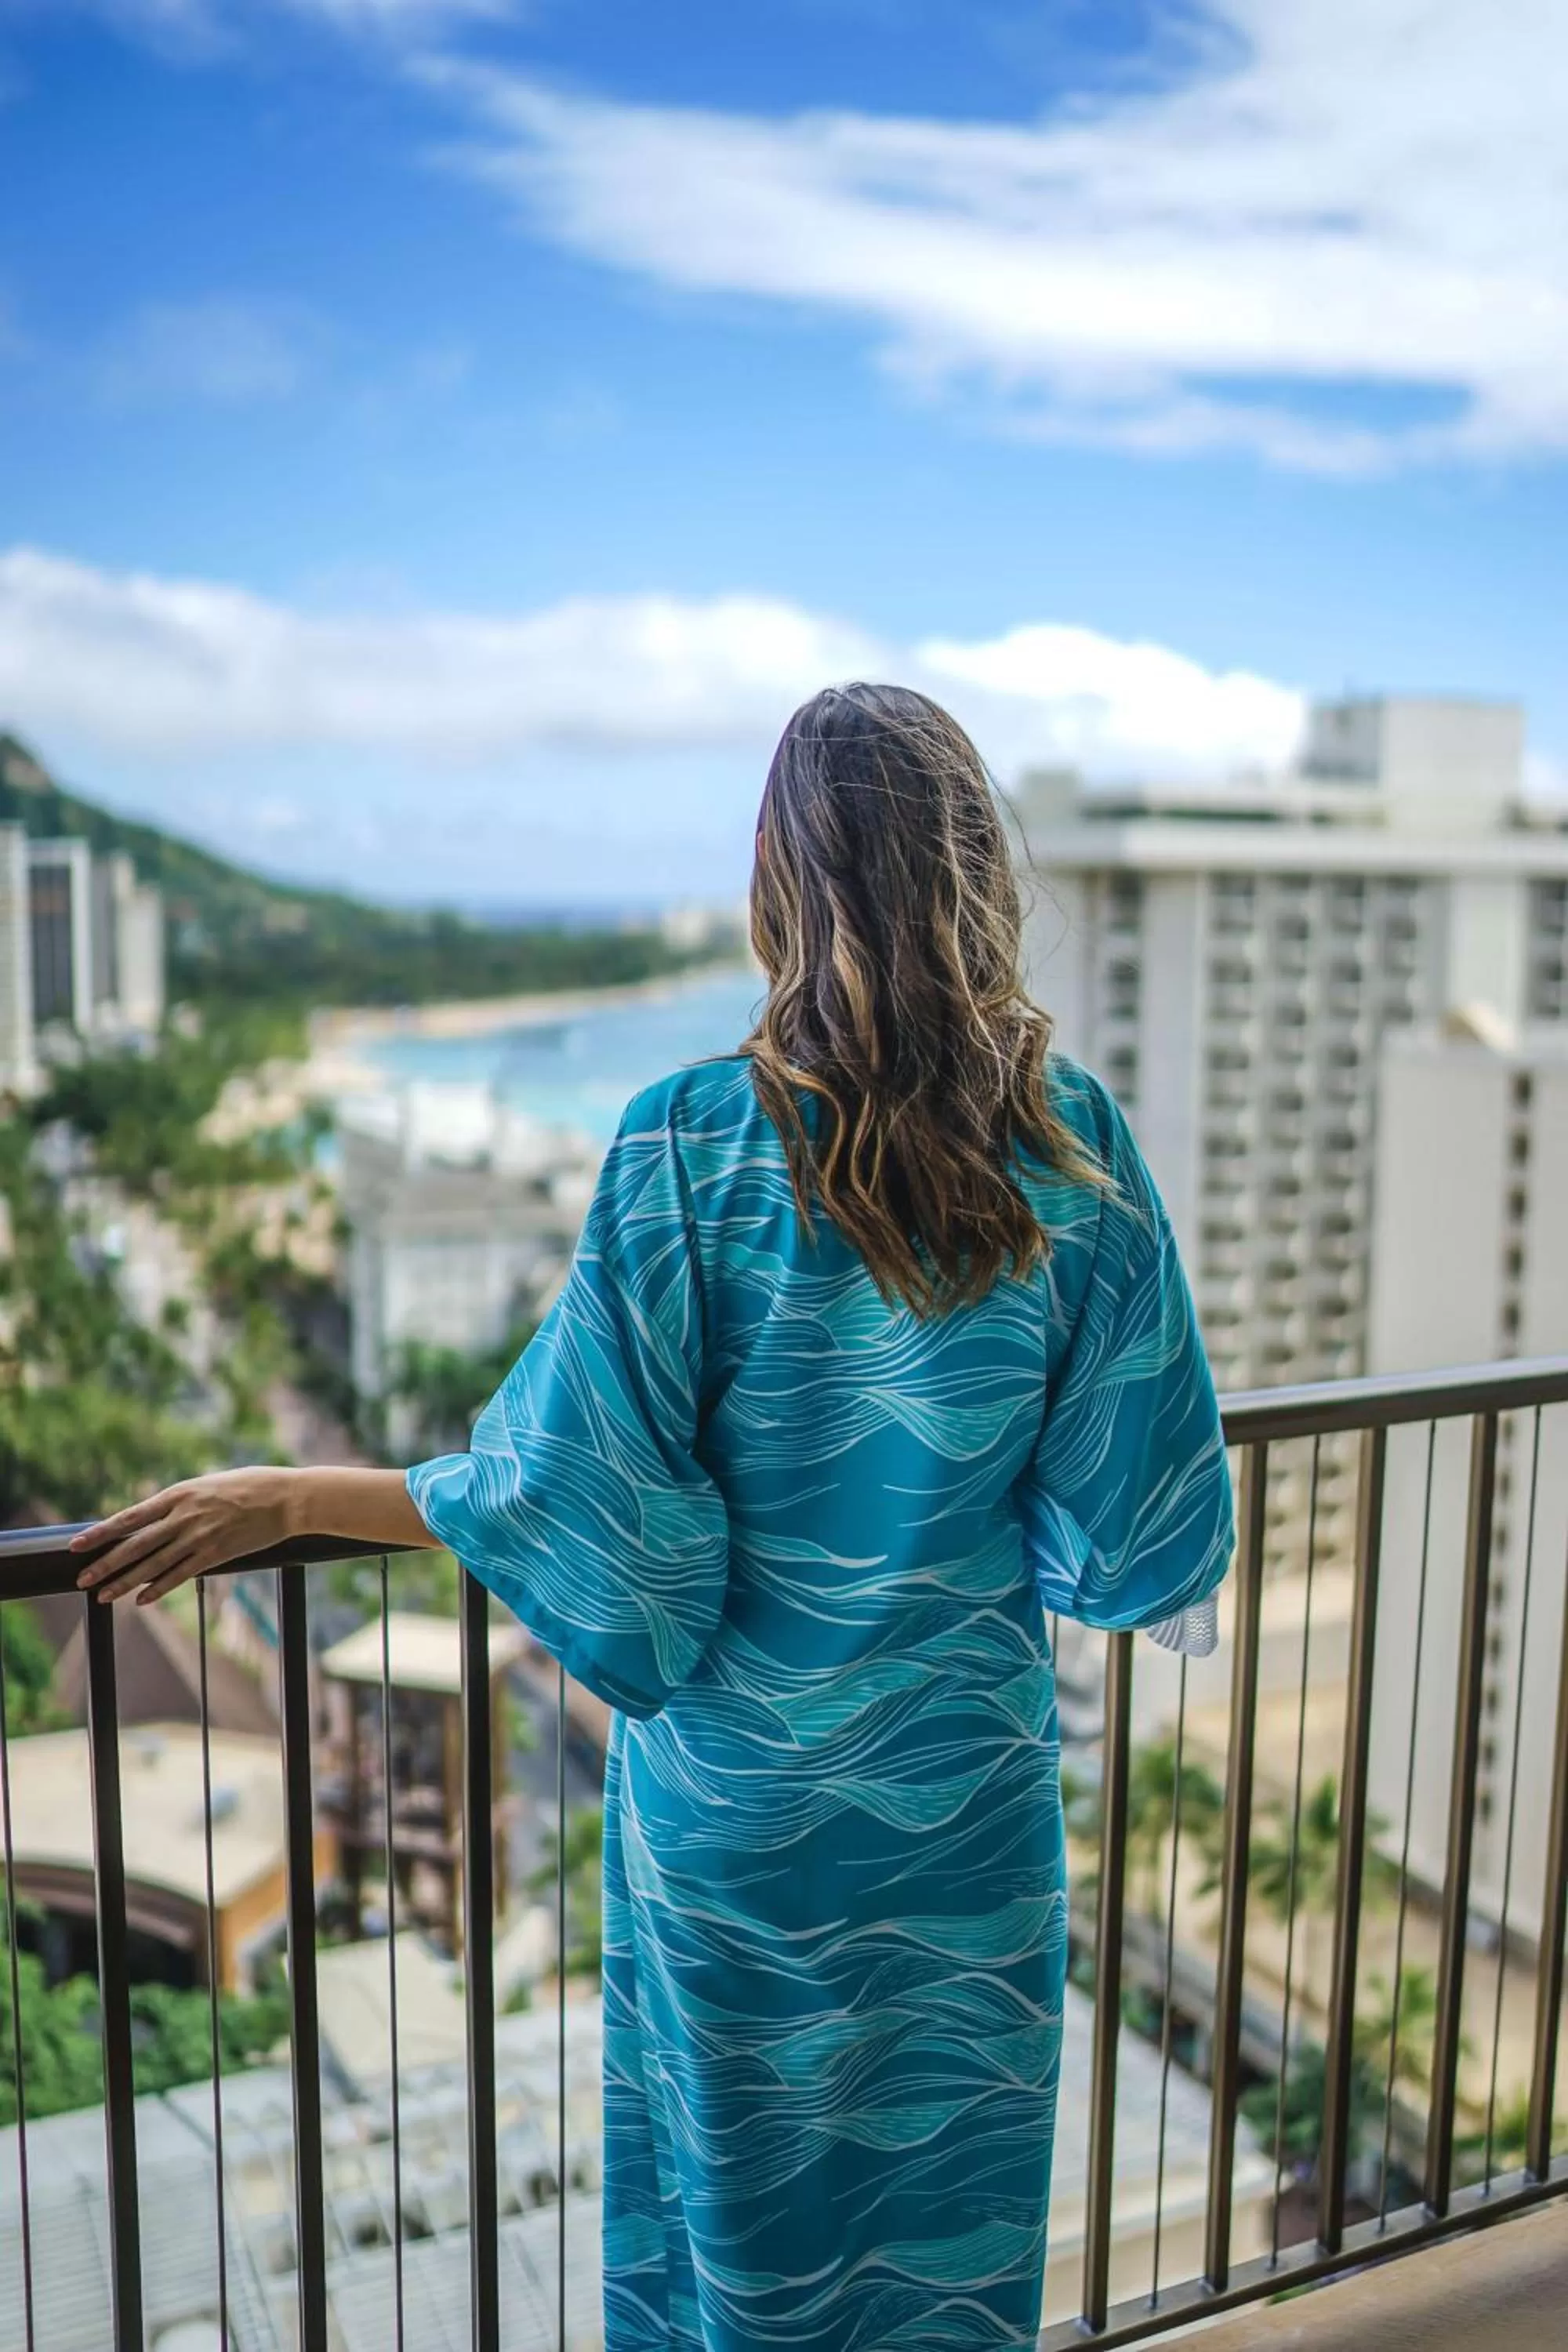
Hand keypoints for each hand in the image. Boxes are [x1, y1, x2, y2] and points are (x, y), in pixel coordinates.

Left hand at [72, 1467, 301, 1605]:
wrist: (288, 1498)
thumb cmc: (252, 1486)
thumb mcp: (209, 1484)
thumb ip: (183, 1500)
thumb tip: (159, 1515)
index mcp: (179, 1493)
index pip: (130, 1516)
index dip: (101, 1532)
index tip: (77, 1544)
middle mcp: (184, 1515)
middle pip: (136, 1544)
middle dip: (106, 1563)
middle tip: (82, 1579)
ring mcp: (200, 1536)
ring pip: (154, 1564)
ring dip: (126, 1581)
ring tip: (103, 1595)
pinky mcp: (217, 1554)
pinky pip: (182, 1575)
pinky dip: (160, 1588)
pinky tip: (143, 1600)